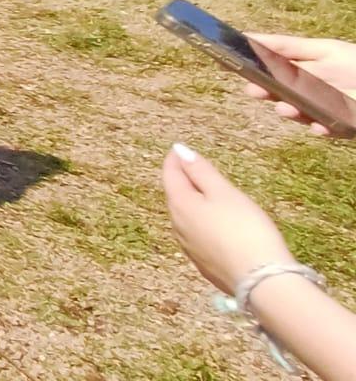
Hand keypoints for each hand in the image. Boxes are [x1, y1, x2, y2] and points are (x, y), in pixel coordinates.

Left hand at [162, 143, 293, 295]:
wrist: (260, 281)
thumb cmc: (245, 230)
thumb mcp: (224, 193)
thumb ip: (201, 172)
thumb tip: (180, 151)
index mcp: (180, 206)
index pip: (170, 176)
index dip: (175, 160)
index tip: (178, 150)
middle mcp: (178, 227)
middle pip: (176, 196)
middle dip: (182, 180)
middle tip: (191, 168)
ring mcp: (189, 247)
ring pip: (185, 217)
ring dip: (191, 202)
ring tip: (204, 192)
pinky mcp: (204, 263)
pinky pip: (196, 235)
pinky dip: (201, 222)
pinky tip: (215, 223)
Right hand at [244, 34, 355, 136]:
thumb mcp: (324, 49)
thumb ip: (289, 47)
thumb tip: (252, 37)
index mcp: (301, 75)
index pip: (270, 74)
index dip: (251, 71)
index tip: (228, 66)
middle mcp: (309, 95)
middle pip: (281, 96)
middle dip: (266, 93)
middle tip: (253, 89)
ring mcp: (325, 112)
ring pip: (302, 115)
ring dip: (291, 113)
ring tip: (285, 107)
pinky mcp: (342, 127)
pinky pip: (330, 131)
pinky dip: (324, 130)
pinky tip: (319, 127)